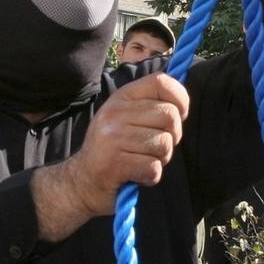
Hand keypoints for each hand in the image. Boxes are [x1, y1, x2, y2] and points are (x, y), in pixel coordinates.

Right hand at [61, 73, 189, 216]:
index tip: (180, 115)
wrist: (81, 181)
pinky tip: (137, 174)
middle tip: (155, 146)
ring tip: (143, 160)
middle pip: (169, 115)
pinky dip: (151, 176)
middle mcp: (115, 113)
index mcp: (122, 97)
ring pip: (164, 144)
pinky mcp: (114, 164)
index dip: (181, 98)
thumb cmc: (114, 148)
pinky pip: (154, 168)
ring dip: (161, 158)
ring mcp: (112, 138)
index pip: (161, 82)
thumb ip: (151, 105)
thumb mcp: (127, 117)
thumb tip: (183, 101)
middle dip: (173, 135)